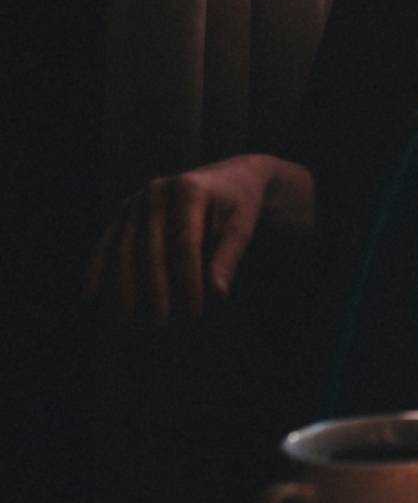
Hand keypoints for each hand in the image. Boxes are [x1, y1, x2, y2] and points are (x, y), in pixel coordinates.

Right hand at [86, 154, 314, 325]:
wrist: (228, 178)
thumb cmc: (238, 206)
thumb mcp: (242, 226)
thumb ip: (228, 257)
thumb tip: (217, 293)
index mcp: (187, 190)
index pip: (185, 242)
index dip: (188, 280)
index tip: (194, 312)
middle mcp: (156, 191)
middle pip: (150, 248)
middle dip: (154, 289)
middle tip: (160, 325)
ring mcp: (135, 200)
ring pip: (123, 248)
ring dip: (123, 287)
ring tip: (125, 322)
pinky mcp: (123, 211)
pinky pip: (107, 242)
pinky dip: (97, 269)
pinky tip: (90, 296)